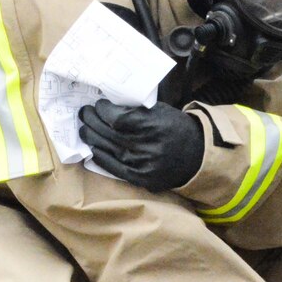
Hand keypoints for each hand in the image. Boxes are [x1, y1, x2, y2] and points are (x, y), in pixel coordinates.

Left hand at [78, 100, 202, 191]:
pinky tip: (92, 148)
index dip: (103, 111)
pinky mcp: (141, 178)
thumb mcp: (160, 110)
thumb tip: (107, 103)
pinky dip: (100, 157)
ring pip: (108, 148)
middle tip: (84, 113)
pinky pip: (113, 168)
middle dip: (92, 120)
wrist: (196, 156)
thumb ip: (135, 108)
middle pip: (109, 133)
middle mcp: (146, 147)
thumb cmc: (175, 127)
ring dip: (91, 137)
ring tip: (84, 128)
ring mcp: (142, 164)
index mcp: (153, 126)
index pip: (117, 119)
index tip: (99, 104)